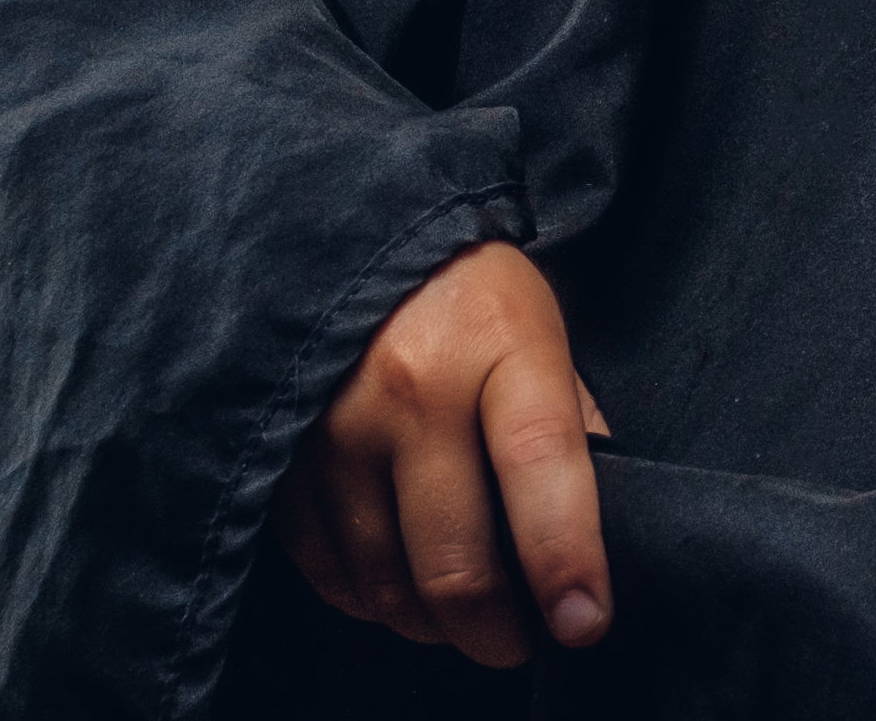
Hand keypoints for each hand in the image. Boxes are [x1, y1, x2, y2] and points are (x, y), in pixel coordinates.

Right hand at [276, 240, 610, 666]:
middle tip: (518, 641)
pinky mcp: (280, 460)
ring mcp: (334, 429)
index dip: (566, 560)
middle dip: (497, 632)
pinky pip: (329, 572)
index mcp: (499, 344)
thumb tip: (595, 533)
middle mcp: (411, 391)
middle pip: (455, 561)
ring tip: (462, 617)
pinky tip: (399, 587)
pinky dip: (372, 601)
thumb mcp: (542, 331)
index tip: (585, 624)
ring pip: (388, 585)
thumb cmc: (470, 295)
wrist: (343, 233)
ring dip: (432, 626)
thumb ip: (569, 424)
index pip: (543, 466)